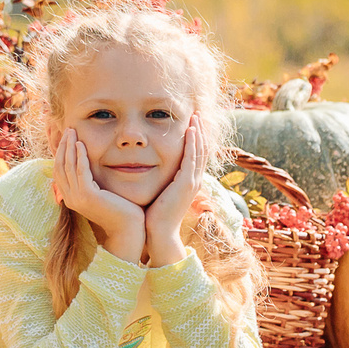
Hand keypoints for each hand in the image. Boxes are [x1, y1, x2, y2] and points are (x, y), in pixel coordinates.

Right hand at [55, 136, 145, 261]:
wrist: (129, 229)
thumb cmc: (120, 211)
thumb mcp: (102, 194)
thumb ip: (92, 182)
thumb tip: (88, 169)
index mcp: (71, 198)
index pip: (59, 171)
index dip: (61, 152)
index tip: (66, 137)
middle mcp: (70, 198)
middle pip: (60, 166)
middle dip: (63, 146)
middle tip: (68, 129)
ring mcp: (77, 198)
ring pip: (68, 167)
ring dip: (69, 147)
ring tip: (73, 131)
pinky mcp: (88, 196)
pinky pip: (80, 172)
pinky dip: (79, 157)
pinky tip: (81, 145)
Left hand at [142, 117, 210, 267]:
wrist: (158, 234)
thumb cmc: (154, 216)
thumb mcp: (159, 193)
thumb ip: (159, 181)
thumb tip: (147, 170)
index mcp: (187, 182)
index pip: (195, 155)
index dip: (195, 139)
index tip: (192, 123)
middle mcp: (194, 180)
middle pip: (201, 150)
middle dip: (200, 131)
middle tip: (198, 114)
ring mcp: (192, 182)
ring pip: (199, 151)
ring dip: (198, 132)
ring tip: (196, 116)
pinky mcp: (186, 184)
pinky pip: (192, 158)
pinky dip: (192, 143)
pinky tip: (191, 130)